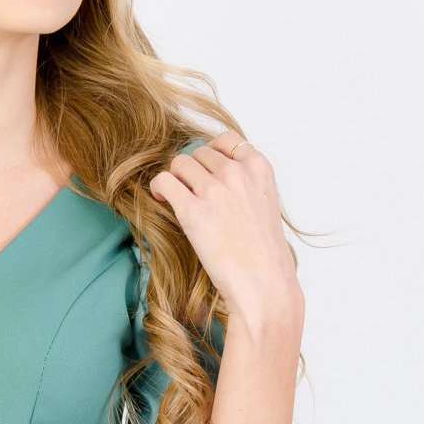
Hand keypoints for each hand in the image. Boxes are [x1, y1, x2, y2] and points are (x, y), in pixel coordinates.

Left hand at [149, 131, 302, 326]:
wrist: (264, 283)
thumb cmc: (264, 254)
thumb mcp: (264, 205)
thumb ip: (245, 184)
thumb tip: (213, 175)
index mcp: (259, 168)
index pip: (226, 140)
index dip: (211, 153)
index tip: (205, 171)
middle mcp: (236, 173)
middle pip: (198, 153)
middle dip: (191, 171)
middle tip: (190, 193)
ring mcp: (214, 190)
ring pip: (179, 163)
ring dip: (174, 179)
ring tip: (175, 197)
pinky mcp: (192, 211)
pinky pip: (164, 181)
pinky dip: (158, 188)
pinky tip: (161, 200)